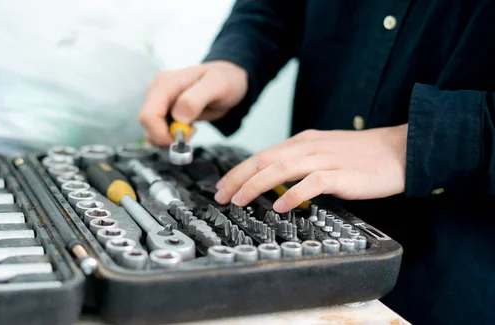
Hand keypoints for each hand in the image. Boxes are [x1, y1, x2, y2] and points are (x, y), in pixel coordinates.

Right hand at [138, 61, 247, 145]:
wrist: (229, 81)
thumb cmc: (224, 79)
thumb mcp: (216, 85)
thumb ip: (196, 99)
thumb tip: (178, 116)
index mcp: (165, 84)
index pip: (148, 115)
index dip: (159, 134)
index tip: (179, 141)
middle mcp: (157, 92)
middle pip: (147, 124)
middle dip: (166, 137)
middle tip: (192, 133)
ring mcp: (160, 103)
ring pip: (151, 130)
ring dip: (170, 138)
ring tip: (193, 128)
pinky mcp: (165, 112)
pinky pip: (160, 131)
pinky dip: (172, 137)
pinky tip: (189, 127)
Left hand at [214, 124, 408, 211]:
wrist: (401, 150)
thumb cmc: (363, 155)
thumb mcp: (325, 152)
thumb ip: (301, 162)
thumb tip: (276, 180)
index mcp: (303, 142)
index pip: (263, 154)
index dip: (239, 170)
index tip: (223, 185)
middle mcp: (309, 147)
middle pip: (264, 159)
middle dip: (238, 178)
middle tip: (221, 195)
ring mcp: (325, 159)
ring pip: (280, 169)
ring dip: (256, 185)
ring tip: (240, 200)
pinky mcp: (341, 174)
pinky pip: (311, 183)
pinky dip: (292, 194)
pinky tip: (280, 205)